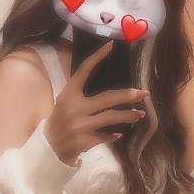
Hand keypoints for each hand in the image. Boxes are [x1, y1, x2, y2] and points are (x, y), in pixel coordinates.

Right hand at [44, 40, 149, 164]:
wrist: (49, 147)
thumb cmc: (60, 121)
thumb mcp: (66, 102)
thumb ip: (82, 93)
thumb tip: (109, 88)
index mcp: (69, 94)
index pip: (84, 70)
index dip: (97, 57)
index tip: (111, 45)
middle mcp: (75, 108)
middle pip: (107, 98)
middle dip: (127, 96)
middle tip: (143, 93)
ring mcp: (80, 125)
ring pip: (110, 118)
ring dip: (128, 116)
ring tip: (140, 114)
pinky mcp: (84, 141)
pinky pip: (104, 136)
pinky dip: (113, 135)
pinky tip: (119, 133)